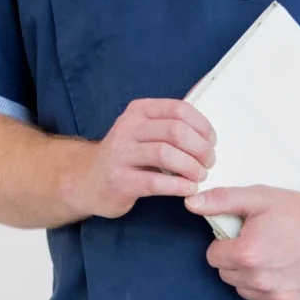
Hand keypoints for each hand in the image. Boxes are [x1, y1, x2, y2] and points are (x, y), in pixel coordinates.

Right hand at [60, 99, 216, 218]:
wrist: (87, 180)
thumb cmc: (127, 157)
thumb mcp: (144, 132)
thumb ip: (170, 128)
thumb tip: (209, 139)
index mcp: (139, 111)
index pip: (179, 109)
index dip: (202, 126)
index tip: (212, 142)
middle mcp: (127, 128)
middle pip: (175, 131)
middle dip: (200, 148)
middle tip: (209, 163)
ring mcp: (121, 154)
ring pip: (166, 153)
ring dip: (191, 167)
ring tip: (200, 176)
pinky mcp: (120, 181)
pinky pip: (156, 181)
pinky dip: (178, 186)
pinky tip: (189, 190)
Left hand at [187, 184, 299, 299]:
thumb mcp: (260, 198)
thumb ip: (222, 200)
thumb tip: (191, 203)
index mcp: (246, 253)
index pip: (213, 257)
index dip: (225, 245)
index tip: (242, 237)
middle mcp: (258, 279)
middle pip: (227, 275)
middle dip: (237, 261)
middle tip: (260, 245)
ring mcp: (276, 296)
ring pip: (244, 291)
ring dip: (251, 278)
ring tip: (273, 259)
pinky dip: (269, 293)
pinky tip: (282, 275)